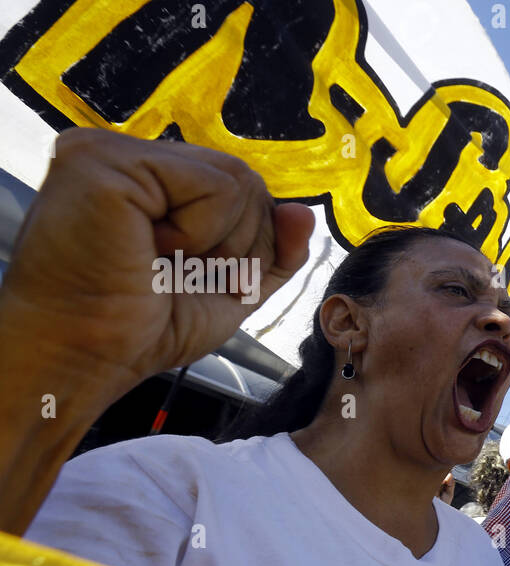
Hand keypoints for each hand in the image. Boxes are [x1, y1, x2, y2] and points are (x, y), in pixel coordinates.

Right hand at [0, 128, 314, 394]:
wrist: (88, 356)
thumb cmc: (140, 328)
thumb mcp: (230, 288)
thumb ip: (274, 251)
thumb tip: (306, 212)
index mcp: (143, 177)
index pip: (236, 185)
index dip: (245, 239)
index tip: (196, 274)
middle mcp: (123, 154)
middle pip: (245, 179)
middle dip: (240, 244)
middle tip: (180, 273)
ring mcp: (111, 151)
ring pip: (238, 180)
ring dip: (220, 242)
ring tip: (160, 261)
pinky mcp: (108, 159)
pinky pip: (215, 186)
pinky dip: (200, 233)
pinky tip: (149, 248)